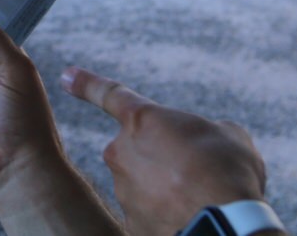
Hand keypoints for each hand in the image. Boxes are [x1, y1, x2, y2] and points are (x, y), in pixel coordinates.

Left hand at [63, 68, 266, 235]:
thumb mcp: (229, 135)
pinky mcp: (130, 223)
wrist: (226, 226)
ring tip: (198, 198)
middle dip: (160, 158)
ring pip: (142, 185)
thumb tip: (205, 142)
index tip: (67, 76)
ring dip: (165, 189)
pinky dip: (165, 216)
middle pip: (137, 151)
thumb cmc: (229, 173)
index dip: (87, 84)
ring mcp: (123, 190)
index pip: (109, 95)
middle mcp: (122, 151)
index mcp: (143, 119)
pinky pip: (147, 214)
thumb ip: (206, 130)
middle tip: (194, 172)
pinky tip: (188, 218)